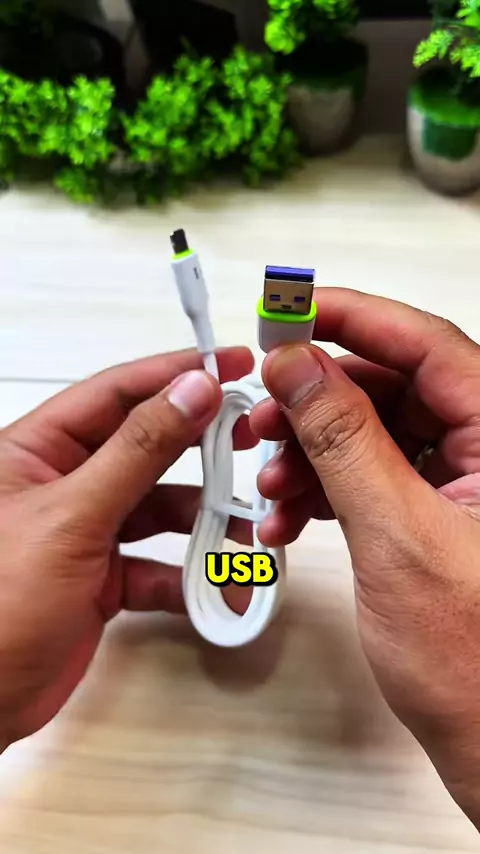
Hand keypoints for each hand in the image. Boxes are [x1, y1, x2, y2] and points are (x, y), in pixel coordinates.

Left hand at [0, 346, 254, 748]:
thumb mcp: (71, 516)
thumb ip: (137, 451)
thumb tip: (190, 392)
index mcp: (36, 450)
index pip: (115, 393)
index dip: (175, 374)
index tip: (230, 364)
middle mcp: (63, 484)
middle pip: (145, 447)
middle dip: (199, 449)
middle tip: (248, 438)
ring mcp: (84, 532)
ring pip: (158, 509)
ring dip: (203, 522)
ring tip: (244, 533)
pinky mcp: (100, 578)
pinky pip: (156, 566)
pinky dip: (188, 578)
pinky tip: (215, 591)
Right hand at [251, 289, 479, 827]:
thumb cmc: (478, 664)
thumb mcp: (396, 535)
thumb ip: (344, 440)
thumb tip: (302, 367)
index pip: (427, 344)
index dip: (353, 319)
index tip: (293, 311)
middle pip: (390, 386)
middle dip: (316, 400)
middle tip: (263, 411)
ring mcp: (459, 484)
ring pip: (370, 432)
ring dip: (310, 452)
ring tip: (272, 484)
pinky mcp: (430, 514)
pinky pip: (367, 476)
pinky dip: (322, 489)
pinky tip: (291, 516)